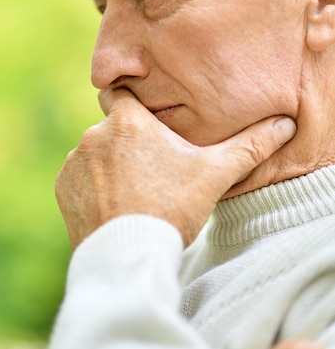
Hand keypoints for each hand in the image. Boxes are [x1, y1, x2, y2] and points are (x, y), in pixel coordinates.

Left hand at [56, 88, 295, 248]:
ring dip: (109, 165)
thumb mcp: (214, 174)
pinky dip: (92, 187)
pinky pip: (78, 178)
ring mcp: (75, 162)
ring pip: (96, 154)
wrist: (129, 256)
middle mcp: (94, 134)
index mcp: (128, 121)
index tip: (144, 117)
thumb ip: (247, 146)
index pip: (120, 92)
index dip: (132, 101)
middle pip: (114, 129)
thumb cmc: (171, 209)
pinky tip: (113, 206)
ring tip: (133, 194)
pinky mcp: (63, 188)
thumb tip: (284, 125)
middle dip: (129, 143)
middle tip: (151, 171)